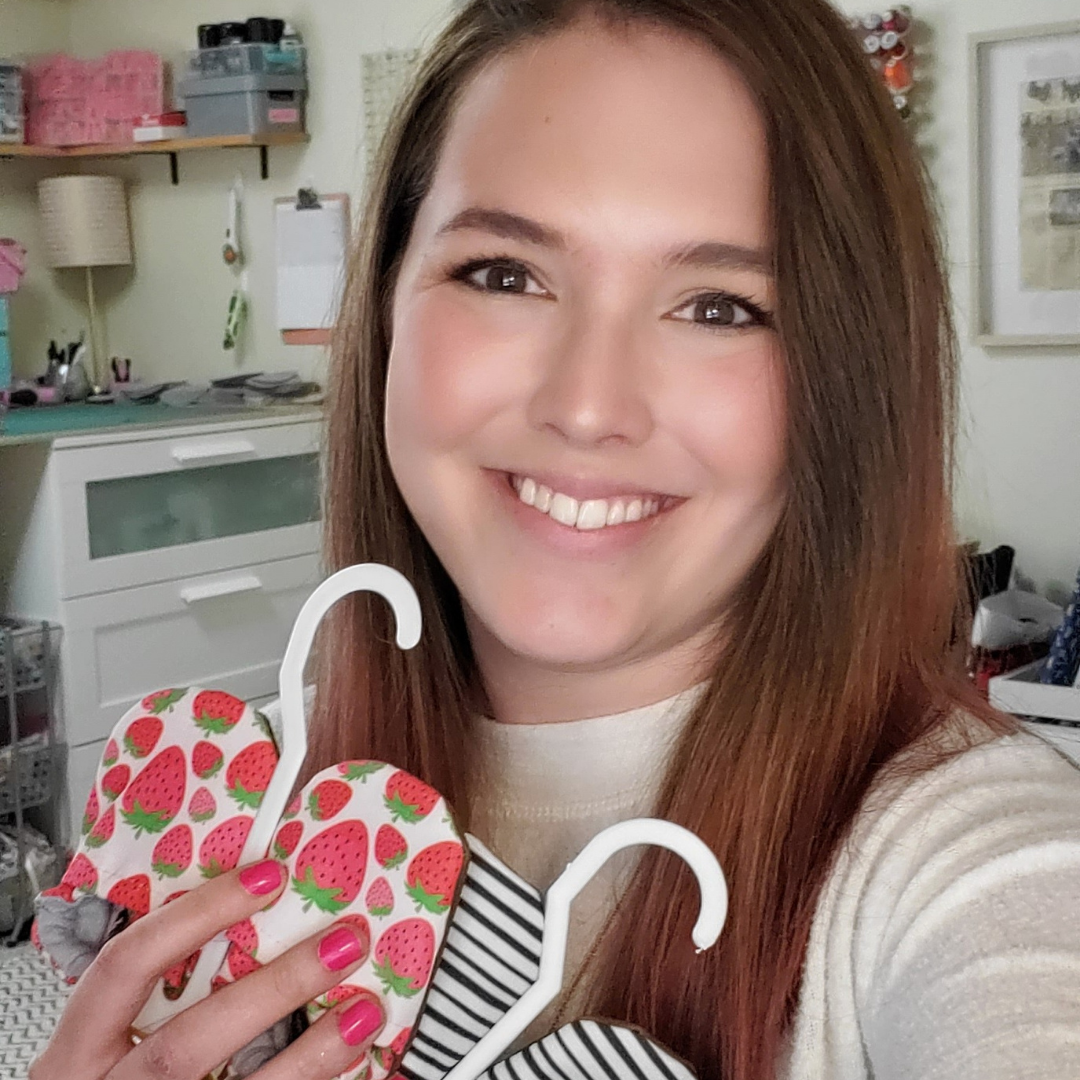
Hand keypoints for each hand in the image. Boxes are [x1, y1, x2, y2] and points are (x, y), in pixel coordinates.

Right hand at [30, 859, 384, 1079]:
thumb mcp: (108, 1043)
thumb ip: (161, 991)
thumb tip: (261, 905)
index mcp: (77, 1052)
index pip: (125, 966)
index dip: (196, 916)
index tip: (269, 877)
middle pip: (187, 1042)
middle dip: (274, 989)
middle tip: (343, 943)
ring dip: (310, 1053)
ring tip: (364, 1012)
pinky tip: (352, 1063)